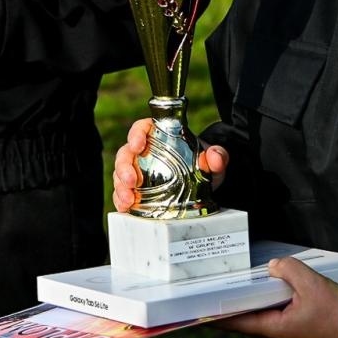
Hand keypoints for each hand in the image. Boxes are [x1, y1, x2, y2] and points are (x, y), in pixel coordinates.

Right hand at [111, 118, 227, 211]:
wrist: (205, 184)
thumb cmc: (204, 164)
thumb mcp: (213, 159)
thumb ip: (217, 155)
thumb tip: (215, 157)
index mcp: (158, 136)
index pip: (141, 129)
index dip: (136, 135)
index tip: (138, 145)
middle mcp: (143, 153)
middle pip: (125, 154)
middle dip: (124, 168)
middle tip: (131, 181)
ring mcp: (138, 171)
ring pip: (120, 174)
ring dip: (121, 187)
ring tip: (128, 200)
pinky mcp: (136, 190)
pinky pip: (124, 193)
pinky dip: (122, 200)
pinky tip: (125, 208)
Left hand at [215, 257, 337, 337]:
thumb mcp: (311, 283)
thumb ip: (287, 269)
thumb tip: (274, 267)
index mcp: (275, 332)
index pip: (235, 324)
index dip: (216, 316)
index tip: (198, 311)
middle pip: (251, 323)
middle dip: (244, 305)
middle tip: (231, 288)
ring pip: (267, 327)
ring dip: (264, 311)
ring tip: (261, 291)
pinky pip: (281, 331)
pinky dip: (278, 317)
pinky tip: (284, 302)